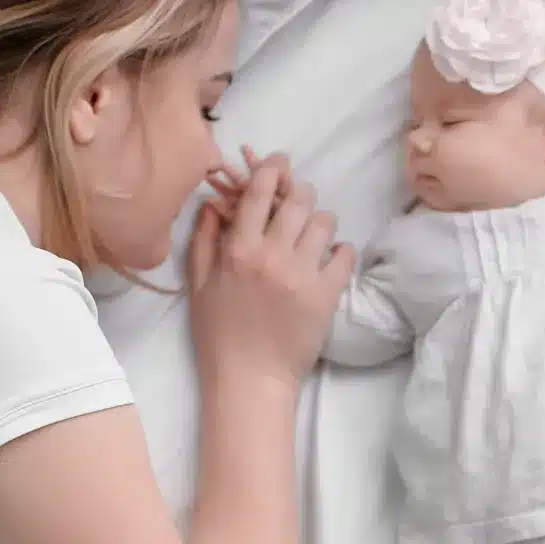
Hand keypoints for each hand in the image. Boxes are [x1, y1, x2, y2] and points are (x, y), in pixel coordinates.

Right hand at [188, 149, 355, 387]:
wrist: (250, 379)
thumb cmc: (218, 334)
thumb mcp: (199, 284)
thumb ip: (205, 239)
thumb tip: (213, 202)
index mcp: (238, 249)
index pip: (260, 191)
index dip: (272, 168)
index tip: (280, 163)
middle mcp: (272, 255)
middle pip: (298, 198)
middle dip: (299, 191)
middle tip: (298, 199)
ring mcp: (303, 274)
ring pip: (324, 221)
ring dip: (319, 221)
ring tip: (312, 234)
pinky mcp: (327, 295)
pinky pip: (345, 254)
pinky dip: (341, 250)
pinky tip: (331, 256)